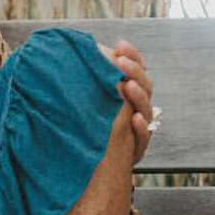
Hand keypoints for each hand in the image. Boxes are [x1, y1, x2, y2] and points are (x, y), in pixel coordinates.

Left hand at [98, 39, 154, 163]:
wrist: (91, 170)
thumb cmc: (87, 130)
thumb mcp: (86, 105)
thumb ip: (86, 84)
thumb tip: (68, 54)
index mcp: (128, 95)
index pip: (137, 71)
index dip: (132, 57)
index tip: (120, 44)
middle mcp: (137, 110)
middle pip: (145, 86)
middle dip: (134, 71)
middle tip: (121, 61)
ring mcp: (138, 130)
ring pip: (146, 110)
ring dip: (138, 96)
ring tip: (128, 85)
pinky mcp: (135, 150)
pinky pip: (142, 139)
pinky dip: (139, 128)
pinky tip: (134, 119)